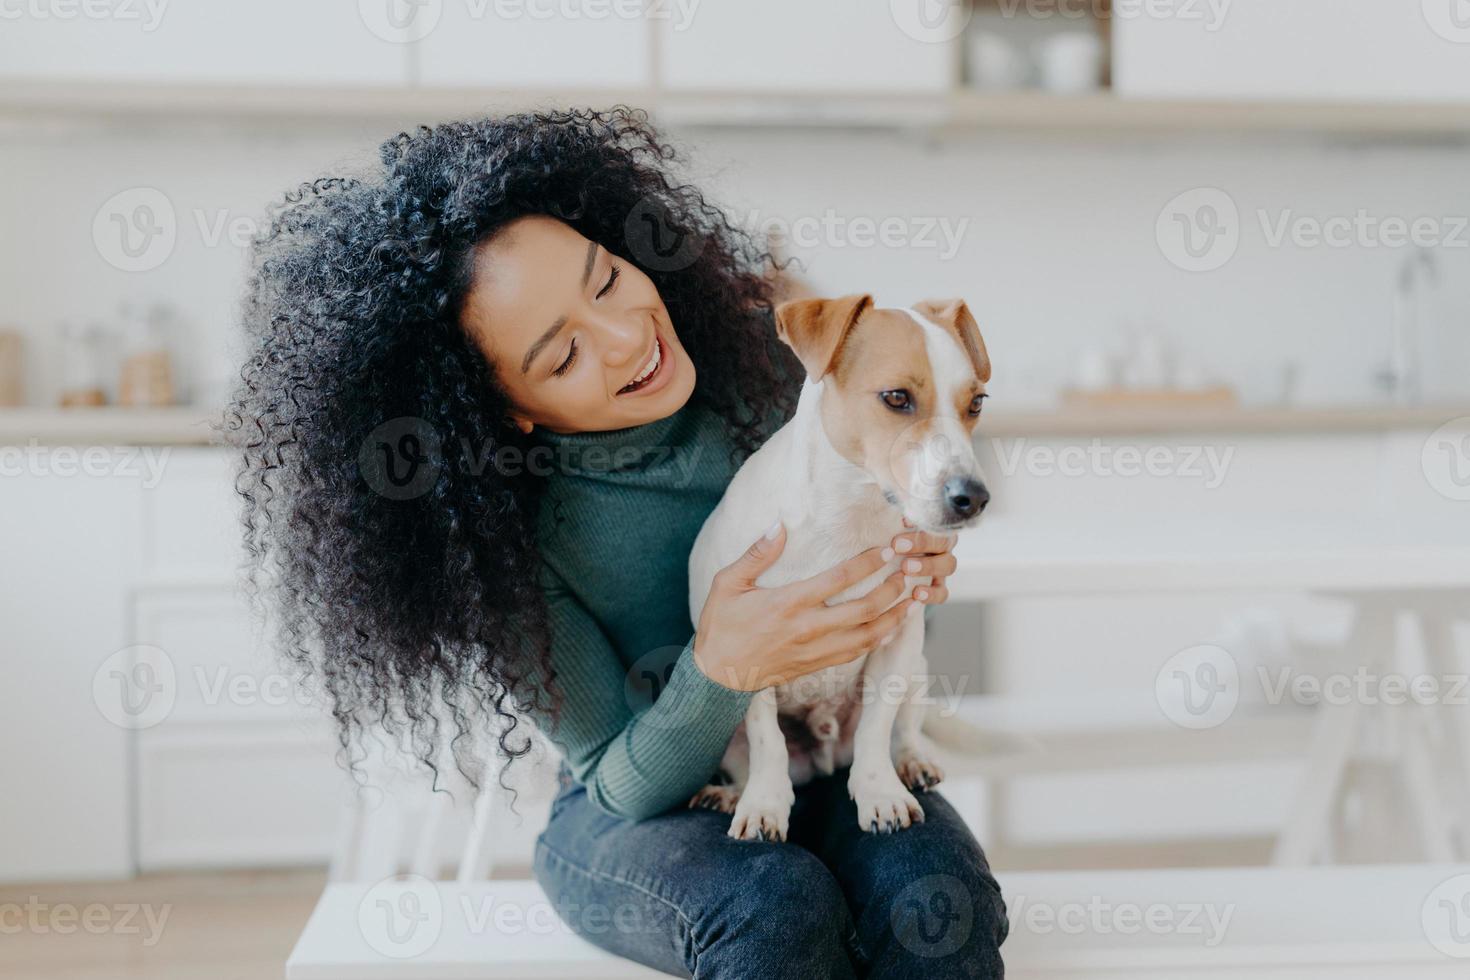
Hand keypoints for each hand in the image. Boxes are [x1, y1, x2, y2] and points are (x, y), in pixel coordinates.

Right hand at [692, 522, 916, 691]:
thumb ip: (756, 554)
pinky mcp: (816, 665)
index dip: (867, 564)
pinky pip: (856, 653)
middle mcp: (807, 629)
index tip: (886, 550)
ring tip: (912, 600)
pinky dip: (878, 640)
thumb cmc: (721, 626)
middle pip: (863, 609)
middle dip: (891, 589)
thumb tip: (779, 526)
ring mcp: (814, 650)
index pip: (839, 580)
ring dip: (894, 617)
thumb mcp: (727, 584)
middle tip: (907, 572)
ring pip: (867, 635)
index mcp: (787, 604)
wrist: (716, 676)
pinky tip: (891, 628)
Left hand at [890, 517, 957, 606]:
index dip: (920, 526)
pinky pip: (943, 592)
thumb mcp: (892, 519)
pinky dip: (933, 594)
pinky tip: (916, 594)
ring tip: (906, 569)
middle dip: (921, 543)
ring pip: (948, 565)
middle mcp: (942, 545)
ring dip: (928, 566)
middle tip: (897, 547)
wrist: (885, 563)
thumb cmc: (889, 536)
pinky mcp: (938, 587)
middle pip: (944, 542)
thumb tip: (900, 511)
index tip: (900, 527)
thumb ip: (899, 509)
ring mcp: (942, 567)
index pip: (936, 523)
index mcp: (934, 526)